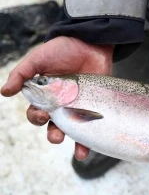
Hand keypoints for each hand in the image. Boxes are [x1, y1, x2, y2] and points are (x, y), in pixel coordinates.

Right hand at [1, 36, 113, 159]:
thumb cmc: (63, 49)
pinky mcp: (94, 106)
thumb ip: (22, 74)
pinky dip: (90, 140)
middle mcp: (61, 104)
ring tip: (78, 152)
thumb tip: (4, 92)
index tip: (41, 114)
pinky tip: (89, 148)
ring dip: (74, 143)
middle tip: (56, 134)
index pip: (36, 113)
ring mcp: (79, 106)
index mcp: (45, 96)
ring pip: (73, 130)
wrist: (91, 43)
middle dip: (53, 134)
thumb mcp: (38, 58)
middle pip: (54, 126)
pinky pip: (91, 126)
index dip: (35, 117)